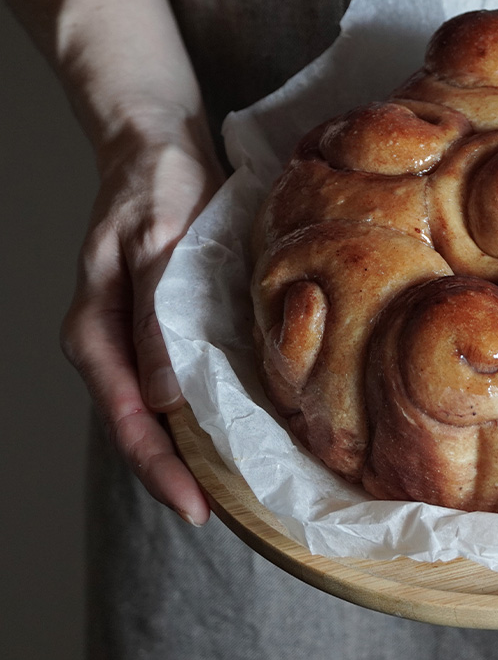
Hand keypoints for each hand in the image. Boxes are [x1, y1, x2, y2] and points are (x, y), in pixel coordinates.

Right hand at [60, 106, 222, 524]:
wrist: (157, 145)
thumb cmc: (152, 184)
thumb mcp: (155, 240)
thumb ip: (156, 315)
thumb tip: (161, 396)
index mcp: (95, 333)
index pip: (128, 421)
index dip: (161, 471)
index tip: (197, 510)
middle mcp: (112, 347)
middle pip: (143, 430)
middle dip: (181, 475)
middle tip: (233, 513)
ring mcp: (137, 340)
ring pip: (163, 414)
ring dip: (197, 451)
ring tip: (241, 487)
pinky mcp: (165, 327)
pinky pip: (182, 384)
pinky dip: (207, 412)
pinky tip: (241, 428)